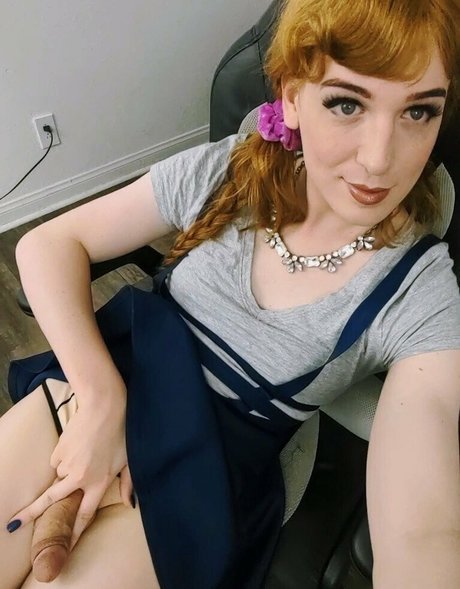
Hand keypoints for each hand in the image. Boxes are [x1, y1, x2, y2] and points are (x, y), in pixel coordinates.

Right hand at [8, 400, 132, 548]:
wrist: (104, 406)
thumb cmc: (122, 432)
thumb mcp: (130, 461)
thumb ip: (129, 485)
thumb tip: (130, 504)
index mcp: (99, 483)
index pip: (84, 515)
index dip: (74, 533)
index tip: (65, 546)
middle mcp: (80, 478)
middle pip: (52, 501)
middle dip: (32, 514)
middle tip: (14, 524)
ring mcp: (67, 464)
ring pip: (60, 476)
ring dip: (67, 470)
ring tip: (86, 451)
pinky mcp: (59, 450)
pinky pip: (58, 460)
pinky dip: (64, 456)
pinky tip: (77, 444)